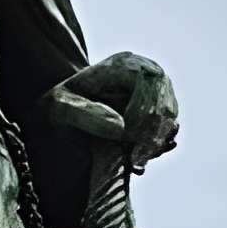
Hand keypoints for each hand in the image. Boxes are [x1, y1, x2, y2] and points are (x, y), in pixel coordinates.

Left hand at [40, 52, 179, 170]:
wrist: (59, 114)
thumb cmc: (57, 105)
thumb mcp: (59, 106)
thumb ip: (86, 114)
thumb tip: (122, 128)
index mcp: (124, 64)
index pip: (152, 80)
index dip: (146, 110)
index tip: (130, 137)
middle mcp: (143, 74)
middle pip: (165, 99)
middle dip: (154, 130)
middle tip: (136, 158)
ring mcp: (151, 94)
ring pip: (169, 116)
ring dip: (156, 141)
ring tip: (136, 162)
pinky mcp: (152, 114)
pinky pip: (165, 128)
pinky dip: (156, 145)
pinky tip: (139, 161)